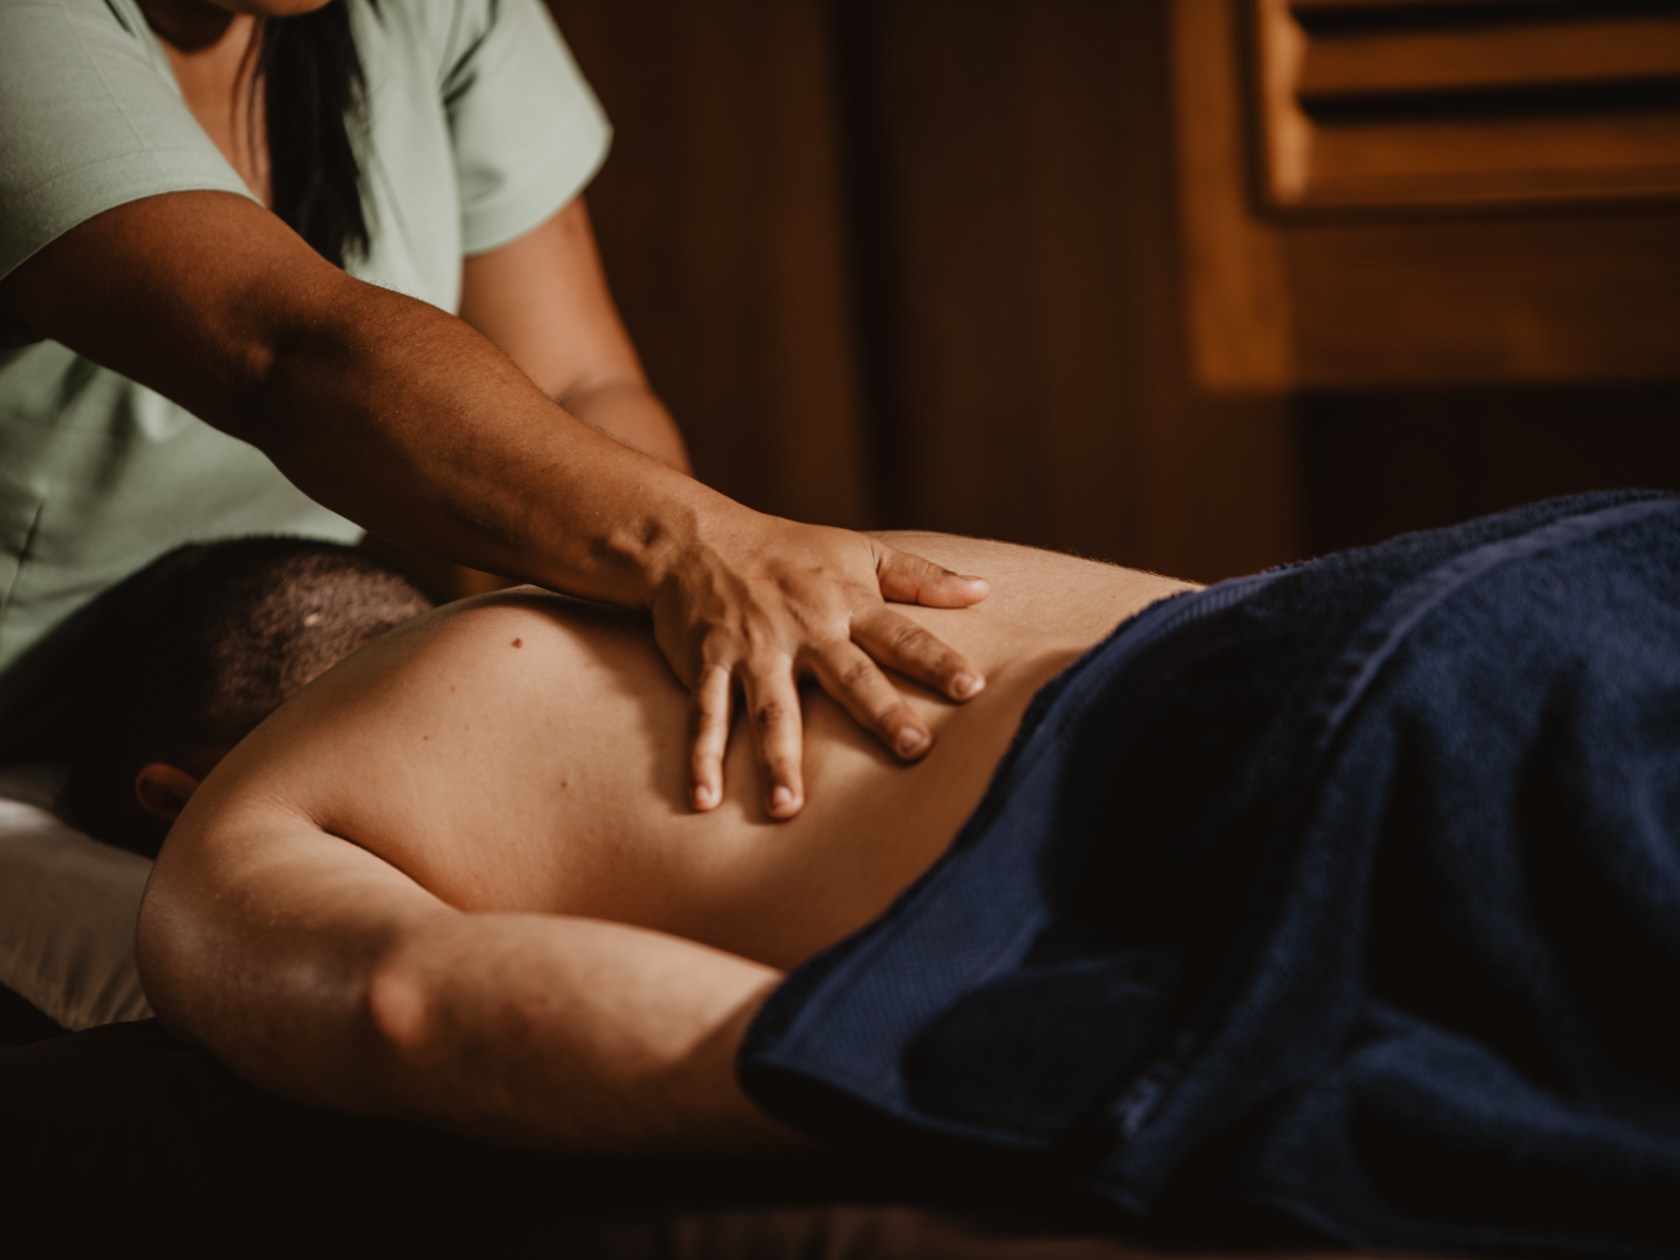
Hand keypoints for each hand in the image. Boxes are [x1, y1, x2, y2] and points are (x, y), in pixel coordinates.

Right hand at [648, 511, 989, 818]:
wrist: (692, 537)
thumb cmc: (786, 549)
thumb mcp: (856, 551)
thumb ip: (919, 576)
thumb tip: (984, 590)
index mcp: (845, 602)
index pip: (900, 635)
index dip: (937, 660)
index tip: (974, 688)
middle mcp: (803, 629)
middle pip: (848, 677)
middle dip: (882, 712)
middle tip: (915, 750)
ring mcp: (752, 649)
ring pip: (770, 710)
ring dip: (778, 759)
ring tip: (788, 809)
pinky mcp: (705, 663)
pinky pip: (705, 716)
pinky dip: (701, 758)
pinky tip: (705, 802)